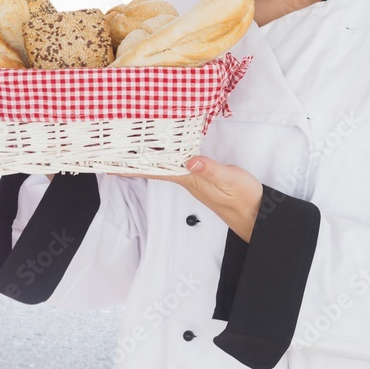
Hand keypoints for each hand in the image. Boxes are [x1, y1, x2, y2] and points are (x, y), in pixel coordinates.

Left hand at [109, 156, 263, 242]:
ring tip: (131, 152)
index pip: (157, 171)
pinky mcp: (204, 180)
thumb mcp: (230, 179)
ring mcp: (196, 182)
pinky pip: (178, 168)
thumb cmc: (245, 198)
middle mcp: (189, 181)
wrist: (258, 216)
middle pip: (156, 170)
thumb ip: (210, 169)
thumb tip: (189, 160)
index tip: (111, 164)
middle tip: (114, 153)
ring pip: (165, 169)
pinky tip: (165, 156)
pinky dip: (166, 161)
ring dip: (148, 161)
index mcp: (191, 180)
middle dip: (135, 162)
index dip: (134, 167)